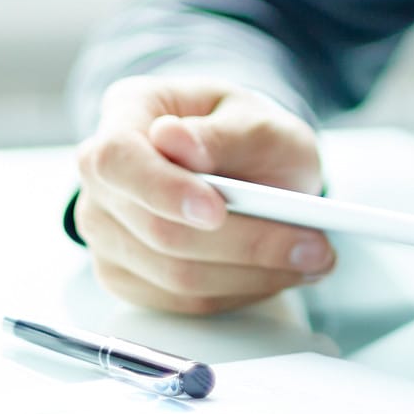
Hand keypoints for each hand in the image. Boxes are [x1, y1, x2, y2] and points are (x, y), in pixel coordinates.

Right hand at [72, 75, 334, 315]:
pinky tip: (276, 272)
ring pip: (172, 275)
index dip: (162, 190)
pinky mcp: (125, 274)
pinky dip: (238, 291)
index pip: (117, 158)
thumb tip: (174, 140)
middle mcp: (103, 176)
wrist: (249, 165)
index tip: (216, 210)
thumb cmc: (247, 134)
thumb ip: (223, 132)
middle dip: (242, 243)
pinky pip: (181, 302)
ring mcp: (106, 230)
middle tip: (310, 244)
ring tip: (310, 258)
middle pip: (154, 228)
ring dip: (250, 274)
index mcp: (127, 111)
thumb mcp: (257, 118)